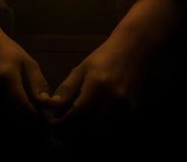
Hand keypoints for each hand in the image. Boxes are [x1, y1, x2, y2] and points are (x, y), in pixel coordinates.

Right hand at [0, 2, 50, 127]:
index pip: (24, 108)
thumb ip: (39, 85)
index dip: (36, 121)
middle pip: (11, 122)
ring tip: (24, 129)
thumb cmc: (6, 52)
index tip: (46, 126)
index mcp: (6, 76)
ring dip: (12, 131)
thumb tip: (50, 107)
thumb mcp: (27, 62)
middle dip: (26, 130)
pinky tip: (8, 121)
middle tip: (38, 133)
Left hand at [46, 0, 180, 138]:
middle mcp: (113, 98)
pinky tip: (92, 129)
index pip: (77, 113)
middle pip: (91, 129)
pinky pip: (115, 131)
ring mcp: (126, 107)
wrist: (135, 48)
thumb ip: (67, 89)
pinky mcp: (134, 112)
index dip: (63, 124)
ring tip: (75, 134)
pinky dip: (102, 134)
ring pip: (104, 134)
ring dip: (88, 138)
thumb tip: (51, 107)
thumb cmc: (104, 57)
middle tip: (62, 135)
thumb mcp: (83, 68)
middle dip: (74, 135)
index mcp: (97, 84)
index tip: (52, 126)